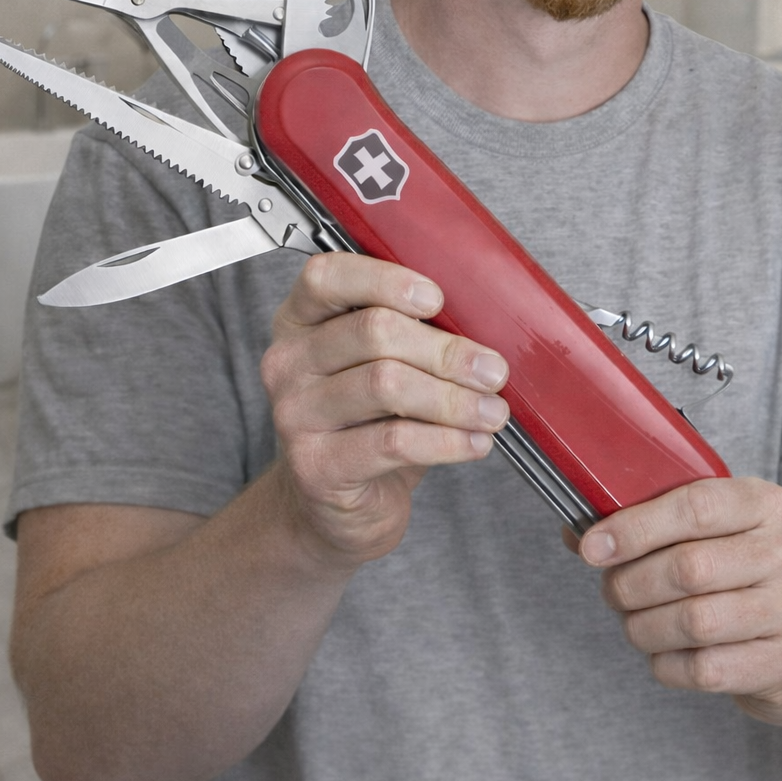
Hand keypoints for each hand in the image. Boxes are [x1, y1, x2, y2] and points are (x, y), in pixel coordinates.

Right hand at [260, 253, 508, 569]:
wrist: (334, 503)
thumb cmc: (368, 421)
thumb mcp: (382, 364)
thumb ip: (412, 332)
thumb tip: (482, 322)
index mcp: (300, 319)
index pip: (328, 277)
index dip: (386, 281)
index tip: (437, 299)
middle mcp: (288, 361)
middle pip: (373, 331)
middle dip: (446, 351)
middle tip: (493, 370)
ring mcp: (295, 415)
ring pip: (386, 384)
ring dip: (453, 399)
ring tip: (493, 411)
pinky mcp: (316, 466)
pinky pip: (393, 442)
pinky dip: (446, 440)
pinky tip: (475, 443)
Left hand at [576, 477, 781, 726]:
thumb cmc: (760, 577)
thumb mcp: (727, 534)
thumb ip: (658, 524)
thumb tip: (579, 532)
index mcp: (770, 504)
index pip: (694, 506)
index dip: (634, 526)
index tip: (592, 547)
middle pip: (686, 568)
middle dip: (630, 584)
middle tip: (613, 592)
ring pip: (693, 622)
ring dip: (644, 628)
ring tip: (635, 625)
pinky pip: (706, 670)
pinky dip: (668, 666)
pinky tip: (664, 656)